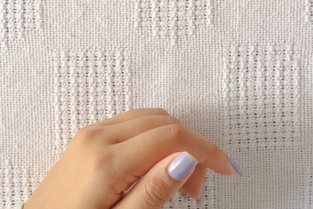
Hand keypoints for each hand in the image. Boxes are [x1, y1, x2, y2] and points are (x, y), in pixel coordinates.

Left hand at [25, 108, 237, 208]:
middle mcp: (97, 138)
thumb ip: (152, 193)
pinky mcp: (87, 138)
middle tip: (197, 188)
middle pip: (163, 123)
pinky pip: (133, 123)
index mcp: (105, 162)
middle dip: (191, 148)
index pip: (171, 137)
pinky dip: (154, 137)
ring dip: (174, 141)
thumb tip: (185, 158)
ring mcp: (90, 135)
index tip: (225, 167)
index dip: (205, 150)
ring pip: (150, 119)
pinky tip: (156, 166)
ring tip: (178, 181)